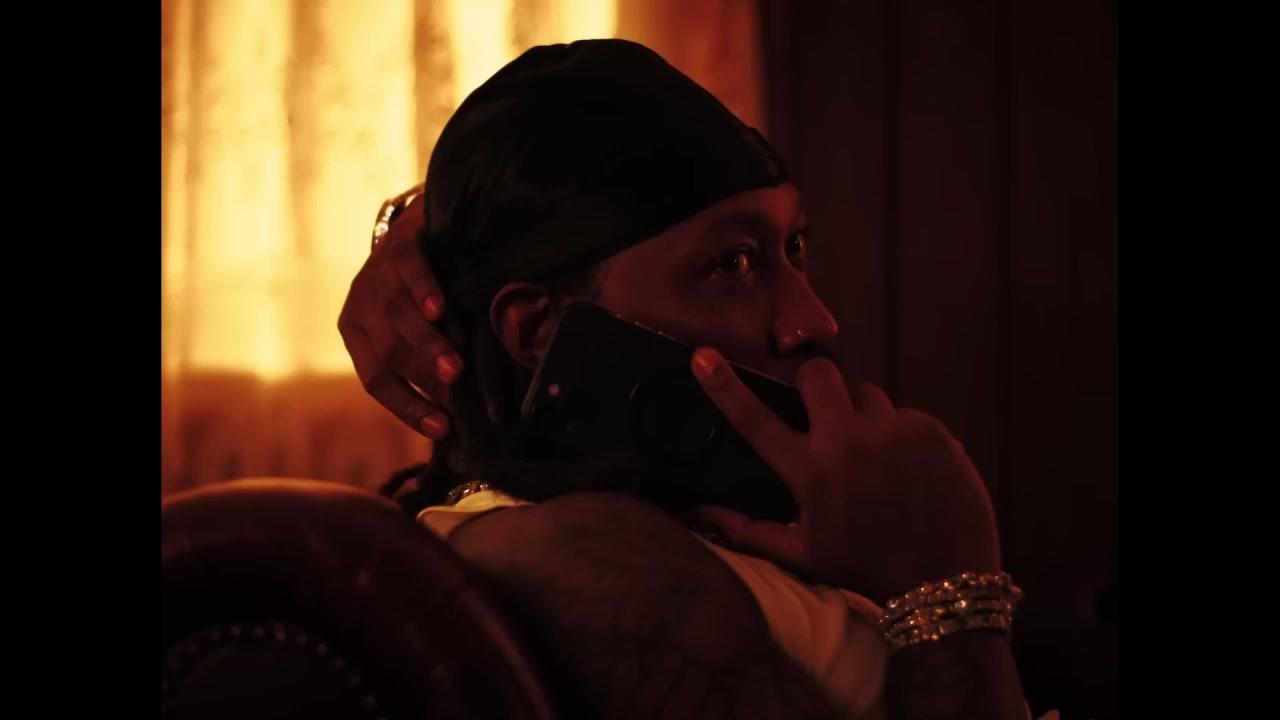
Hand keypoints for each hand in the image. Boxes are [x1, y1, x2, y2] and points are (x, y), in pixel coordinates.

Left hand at [338, 195, 462, 438]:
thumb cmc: (425, 293)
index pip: (375, 380)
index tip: (443, 428)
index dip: (407, 407)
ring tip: (455, 367)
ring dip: (427, 343)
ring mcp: (376, 272)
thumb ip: (426, 363)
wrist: (424, 226)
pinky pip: (408, 268)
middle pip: (387, 350)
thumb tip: (459, 414)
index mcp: (358, 335)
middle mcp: (360, 305)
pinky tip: (439, 309)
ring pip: (396, 314)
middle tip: (455, 395)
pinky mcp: (399, 242)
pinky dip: (422, 290)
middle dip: (421, 376)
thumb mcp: (416, 331)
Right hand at [690, 349, 1000, 602]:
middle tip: (820, 409)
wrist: (944, 578)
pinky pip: (905, 415)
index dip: (726, 386)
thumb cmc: (865, 568)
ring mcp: (893, 429)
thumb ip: (748, 531)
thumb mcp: (803, 555)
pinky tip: (909, 468)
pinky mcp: (931, 428)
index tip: (704, 356)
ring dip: (862, 416)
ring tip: (873, 455)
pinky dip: (901, 435)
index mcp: (810, 471)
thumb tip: (698, 513)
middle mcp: (848, 440)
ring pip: (867, 394)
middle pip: (819, 374)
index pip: (757, 421)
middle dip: (813, 384)